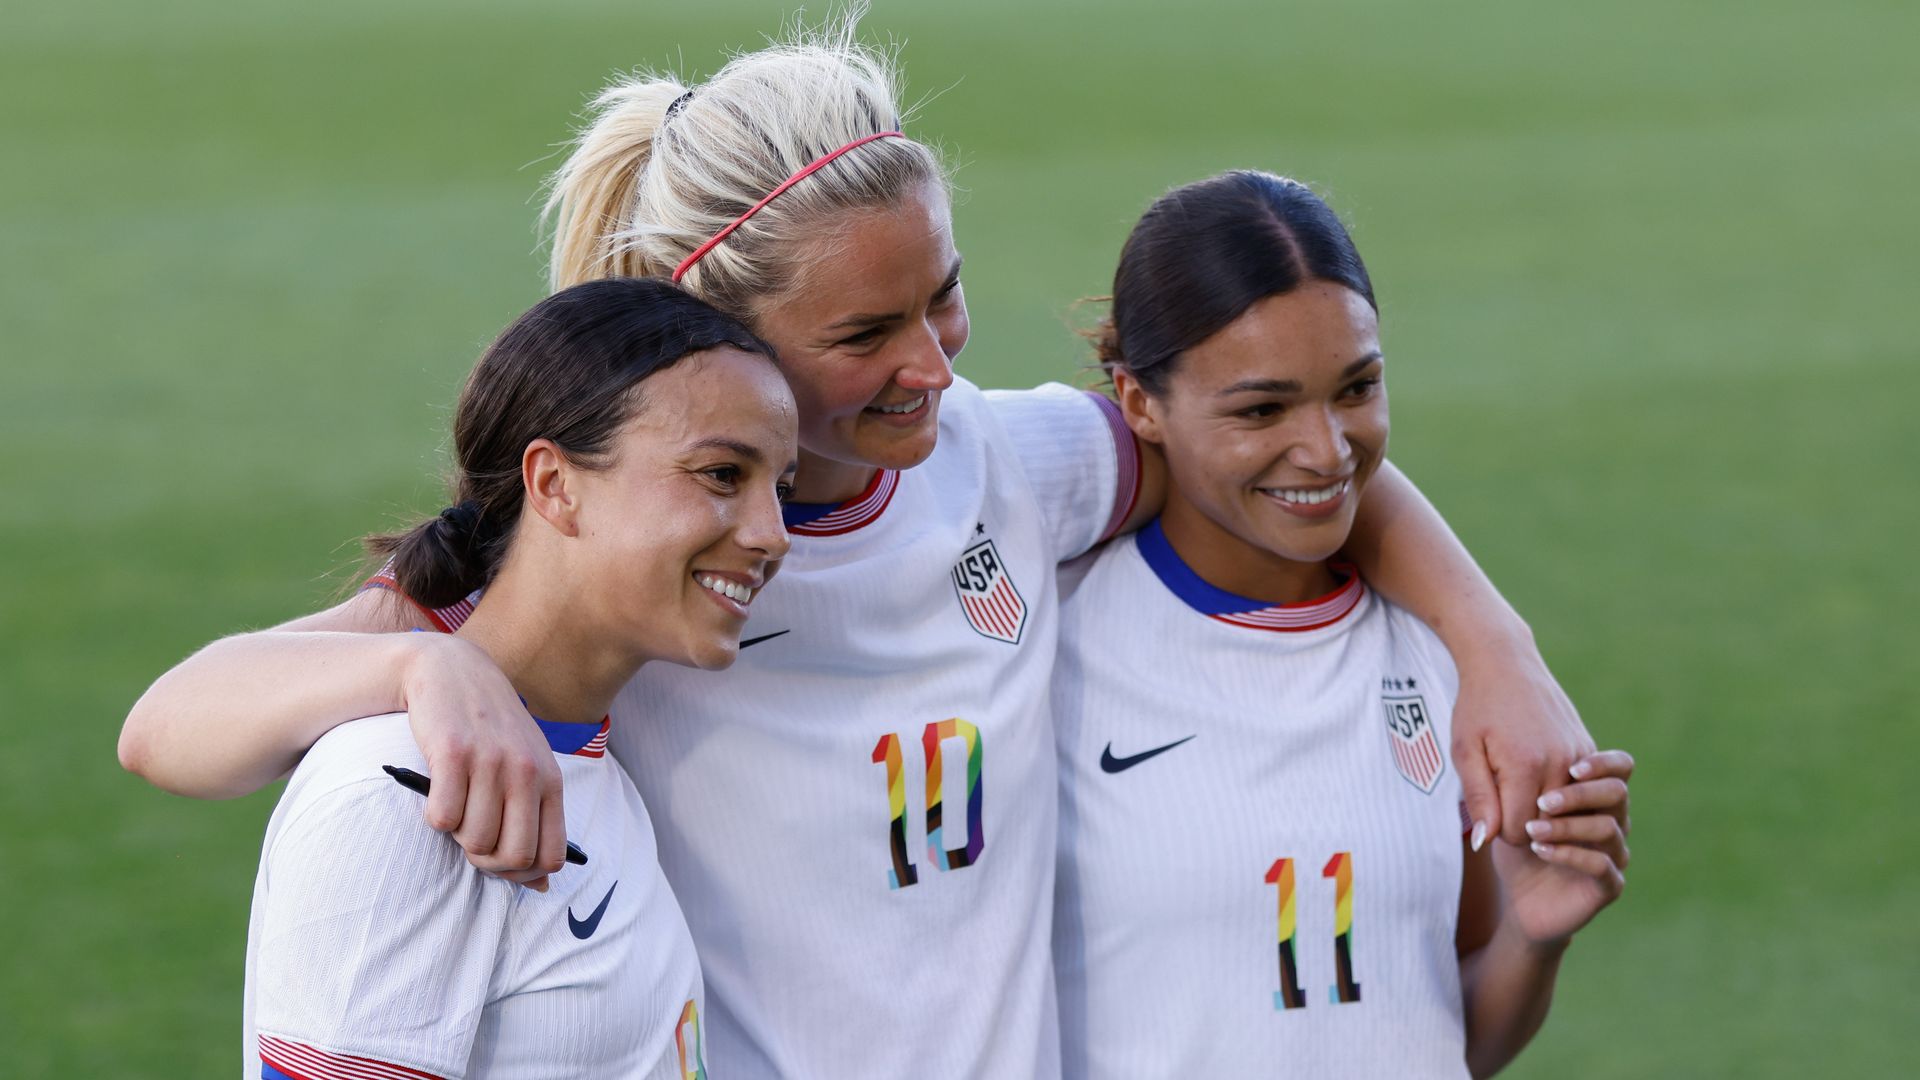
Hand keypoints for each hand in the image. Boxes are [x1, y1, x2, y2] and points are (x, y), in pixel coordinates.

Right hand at [400, 633, 568, 890]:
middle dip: (486, 860)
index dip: (522, 874)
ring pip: (474, 840)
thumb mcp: (525, 769)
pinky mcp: (453, 753)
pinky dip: (434, 816)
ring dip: (458, 835)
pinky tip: (437, 793)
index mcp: (550, 780)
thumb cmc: (490, 730)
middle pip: (512, 856)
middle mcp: (526, 772)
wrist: (451, 671)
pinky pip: (441, 818)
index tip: (499, 861)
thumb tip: (541, 887)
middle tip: (470, 838)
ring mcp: (491, 762)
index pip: (549, 856)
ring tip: (456, 807)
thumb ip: (535, 821)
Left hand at [1451, 634, 1596, 847]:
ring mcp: (1581, 755)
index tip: (1487, 810)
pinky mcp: (1589, 749)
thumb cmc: (1477, 706)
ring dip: (1544, 810)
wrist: (1506, 661)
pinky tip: (1538, 778)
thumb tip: (1486, 842)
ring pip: (1568, 812)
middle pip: (1546, 825)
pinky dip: (1561, 794)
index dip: (1499, 830)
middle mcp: (1561, 763)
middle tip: (1500, 798)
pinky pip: (1581, 790)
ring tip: (1518, 789)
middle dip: (1522, 823)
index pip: (1519, 832)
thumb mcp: (1465, 751)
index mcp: (1526, 766)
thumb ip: (1479, 799)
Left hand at [1492, 749, 1632, 946]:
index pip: (1621, 767)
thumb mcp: (1506, 810)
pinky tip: (1540, 850)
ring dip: (1567, 826)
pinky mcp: (1610, 885)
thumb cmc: (1515, 846)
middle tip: (1543, 801)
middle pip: (1618, 793)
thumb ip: (1510, 787)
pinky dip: (1570, 854)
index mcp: (1595, 796)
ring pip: (1609, 828)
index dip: (1603, 763)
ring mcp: (1614, 854)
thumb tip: (1508, 771)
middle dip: (1580, 794)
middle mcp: (1613, 821)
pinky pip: (1602, 864)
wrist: (1520, 899)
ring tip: (1531, 830)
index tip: (1572, 768)